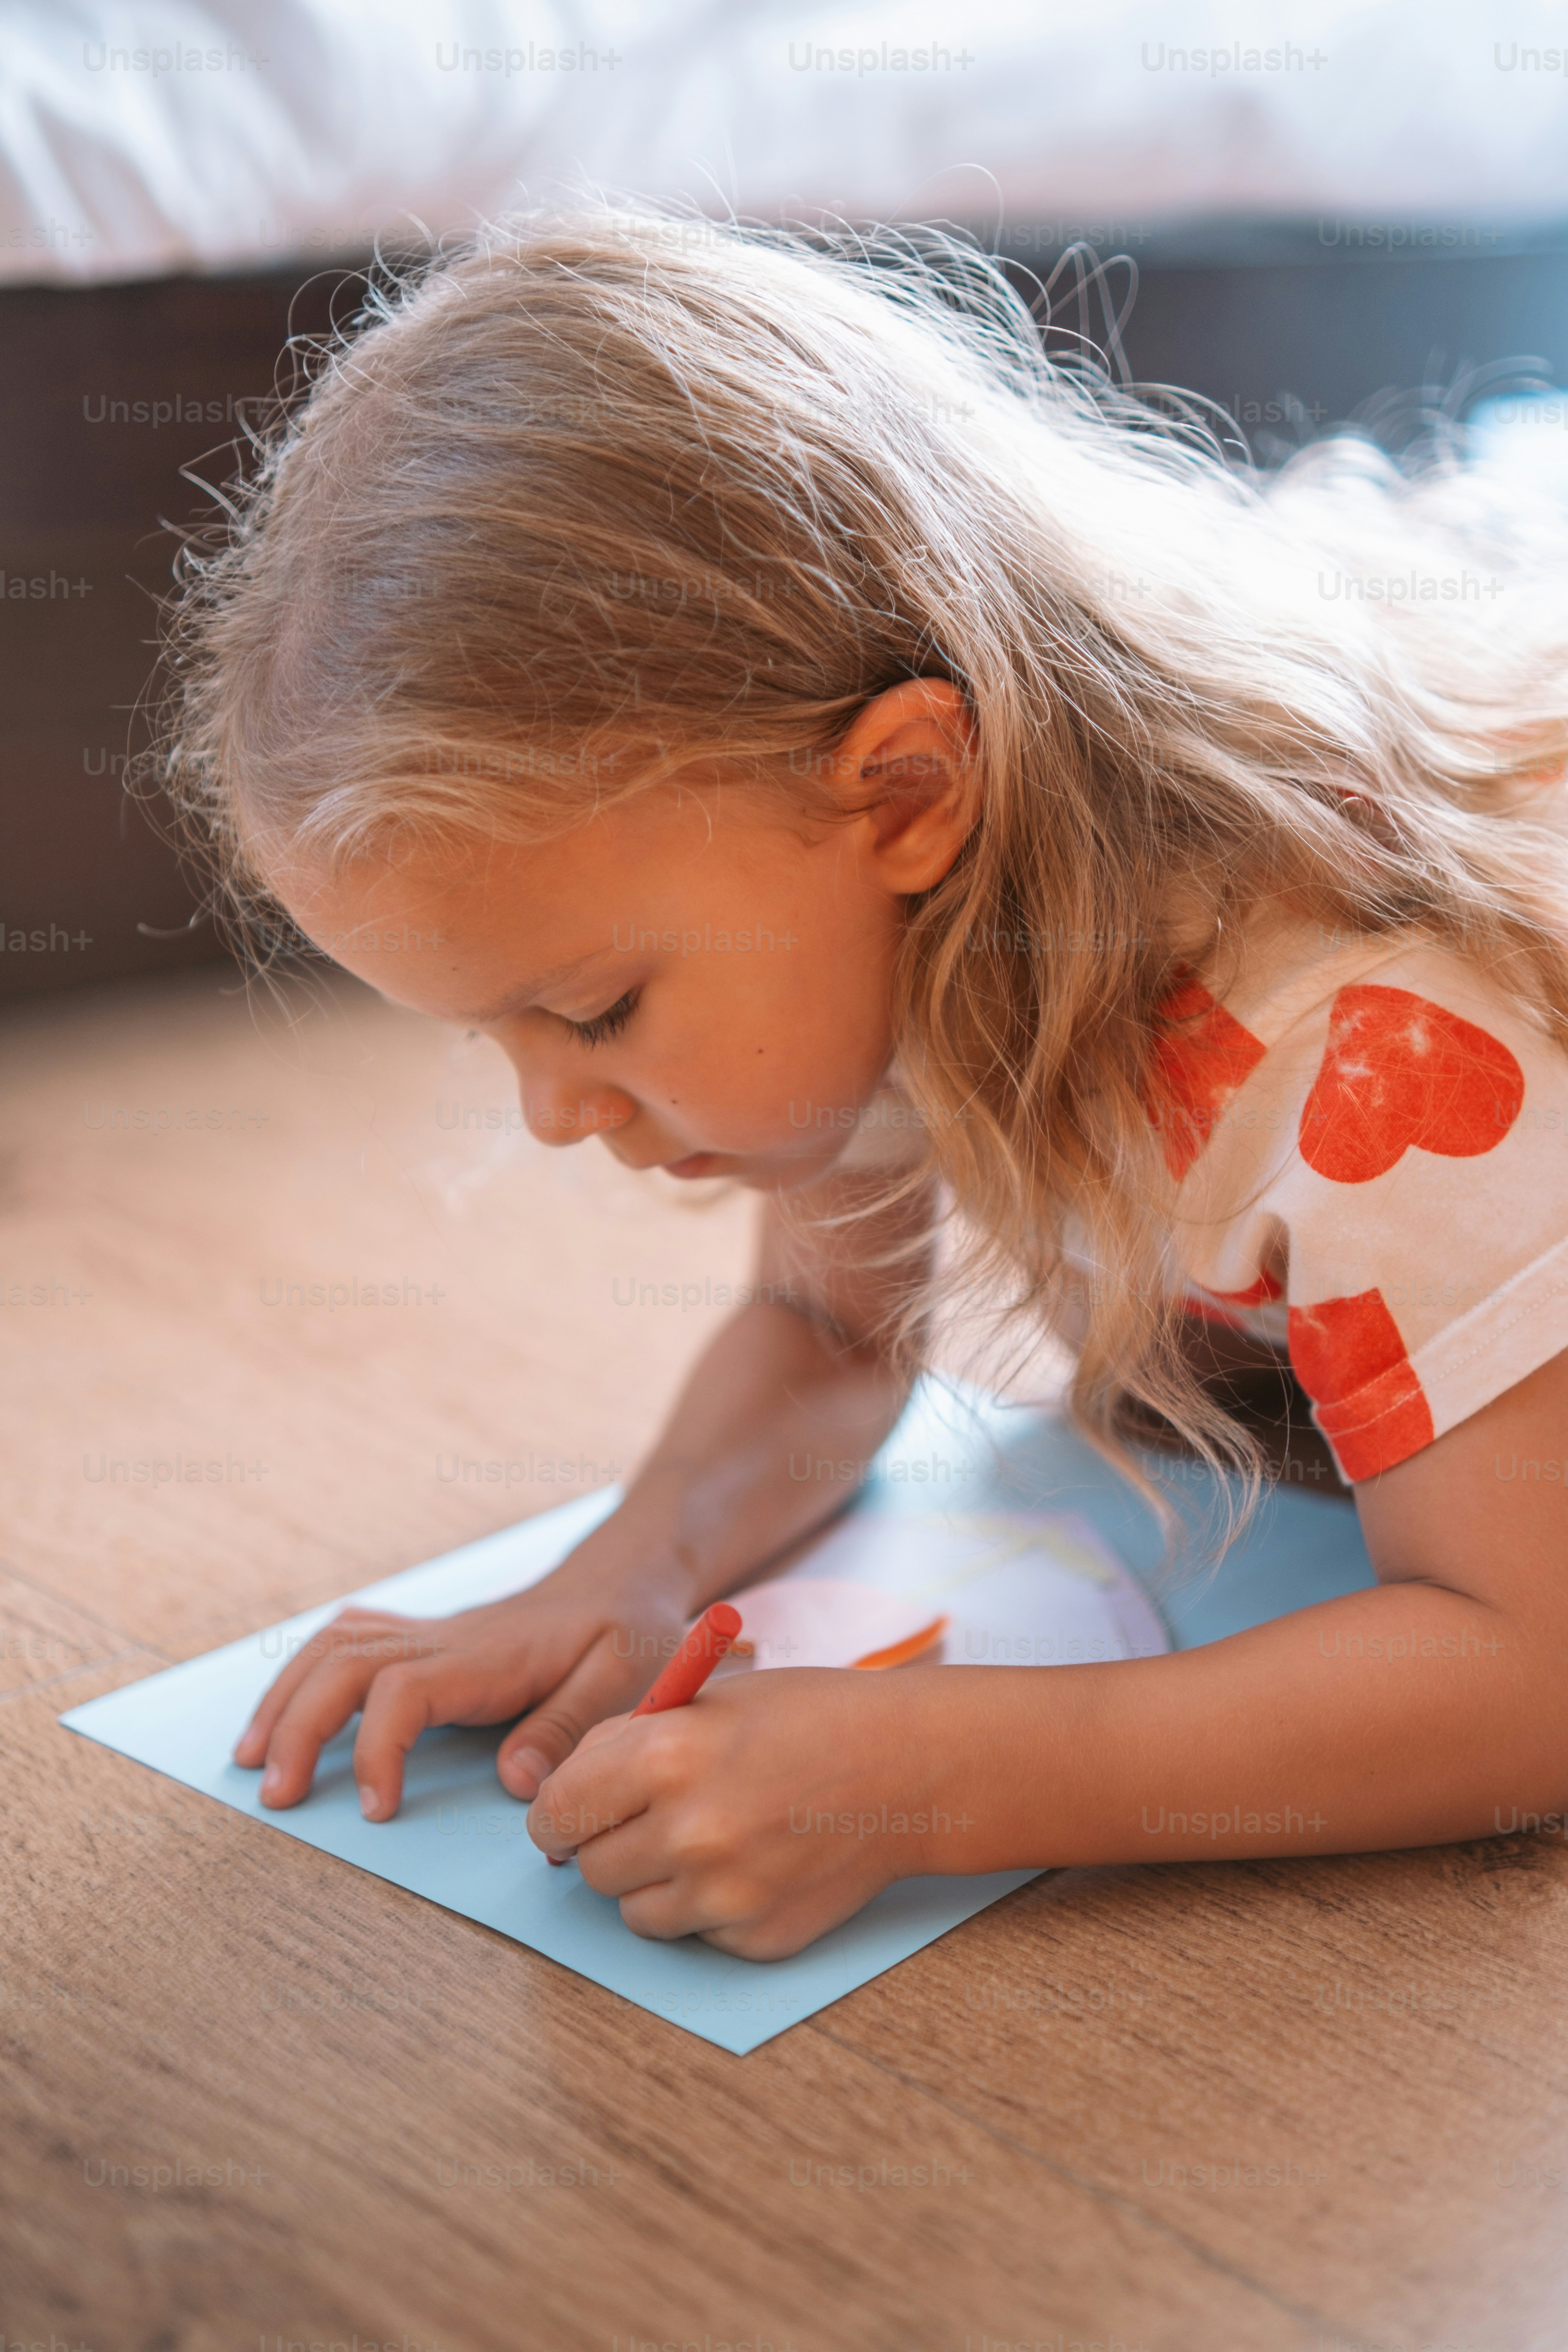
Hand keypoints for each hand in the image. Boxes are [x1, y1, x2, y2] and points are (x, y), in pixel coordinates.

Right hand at [233, 1554, 693, 1818]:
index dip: (378, 1748)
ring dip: (285, 1697)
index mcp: (488, 1655)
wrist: (621, 1580)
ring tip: (251, 1759)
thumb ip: (571, 1727)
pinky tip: (282, 1712)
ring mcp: (429, 1635)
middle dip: (298, 1725)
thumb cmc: (624, 1632)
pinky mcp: (424, 1639)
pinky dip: (303, 1672)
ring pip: (332, 1647)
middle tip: (274, 1795)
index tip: (377, 1808)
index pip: (404, 1690)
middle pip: (343, 1663)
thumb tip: (514, 1780)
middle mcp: (445, 1638)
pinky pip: (347, 1640)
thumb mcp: (626, 1677)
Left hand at [526, 1665, 967, 1958]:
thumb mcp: (705, 1702)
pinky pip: (693, 1934)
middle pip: (590, 1868)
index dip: (555, 1815)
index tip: (566, 1817)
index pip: (556, 1812)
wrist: (907, 1770)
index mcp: (665, 1757)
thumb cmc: (806, 1719)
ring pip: (633, 1912)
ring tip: (704, 1840)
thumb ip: (625, 1746)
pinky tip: (748, 1864)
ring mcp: (723, 1895)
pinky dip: (705, 1908)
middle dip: (607, 1844)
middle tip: (648, 1820)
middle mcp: (688, 1832)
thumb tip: (561, 1800)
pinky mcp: (755, 1937)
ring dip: (652, 1881)